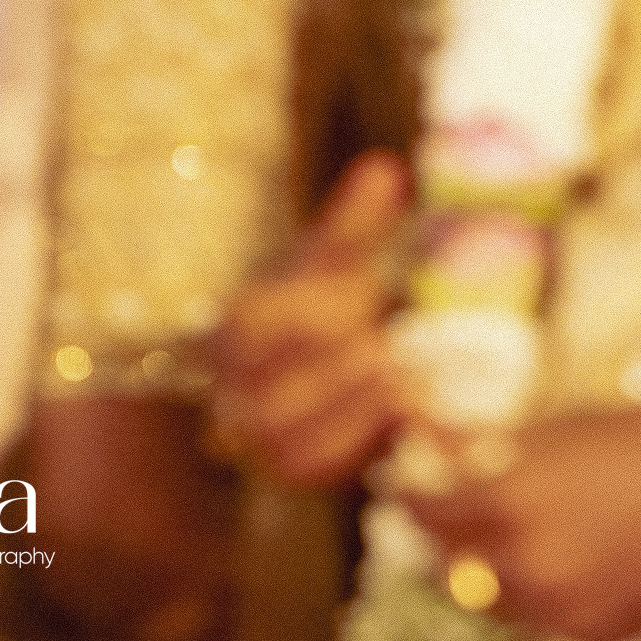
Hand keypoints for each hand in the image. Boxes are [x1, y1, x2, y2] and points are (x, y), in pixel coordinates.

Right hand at [210, 151, 411, 486]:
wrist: (311, 360)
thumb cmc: (323, 298)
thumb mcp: (338, 258)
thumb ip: (356, 221)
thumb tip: (386, 169)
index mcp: (240, 325)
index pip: (255, 327)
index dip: (304, 320)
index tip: (355, 303)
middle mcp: (235, 386)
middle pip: (270, 395)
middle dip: (333, 375)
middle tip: (388, 351)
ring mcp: (256, 436)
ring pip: (291, 442)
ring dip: (353, 414)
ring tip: (404, 384)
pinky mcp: (287, 469)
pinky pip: (314, 471)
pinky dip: (358, 445)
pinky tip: (402, 416)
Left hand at [402, 406, 640, 640]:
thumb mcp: (570, 427)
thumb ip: (496, 446)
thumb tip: (436, 442)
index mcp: (515, 495)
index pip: (426, 509)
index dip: (411, 492)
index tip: (411, 476)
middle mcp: (526, 561)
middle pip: (448, 563)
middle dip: (446, 533)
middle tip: (455, 501)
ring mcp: (559, 608)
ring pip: (488, 598)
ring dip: (483, 566)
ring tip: (507, 525)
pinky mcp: (592, 636)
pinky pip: (535, 619)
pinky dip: (530, 591)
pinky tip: (556, 553)